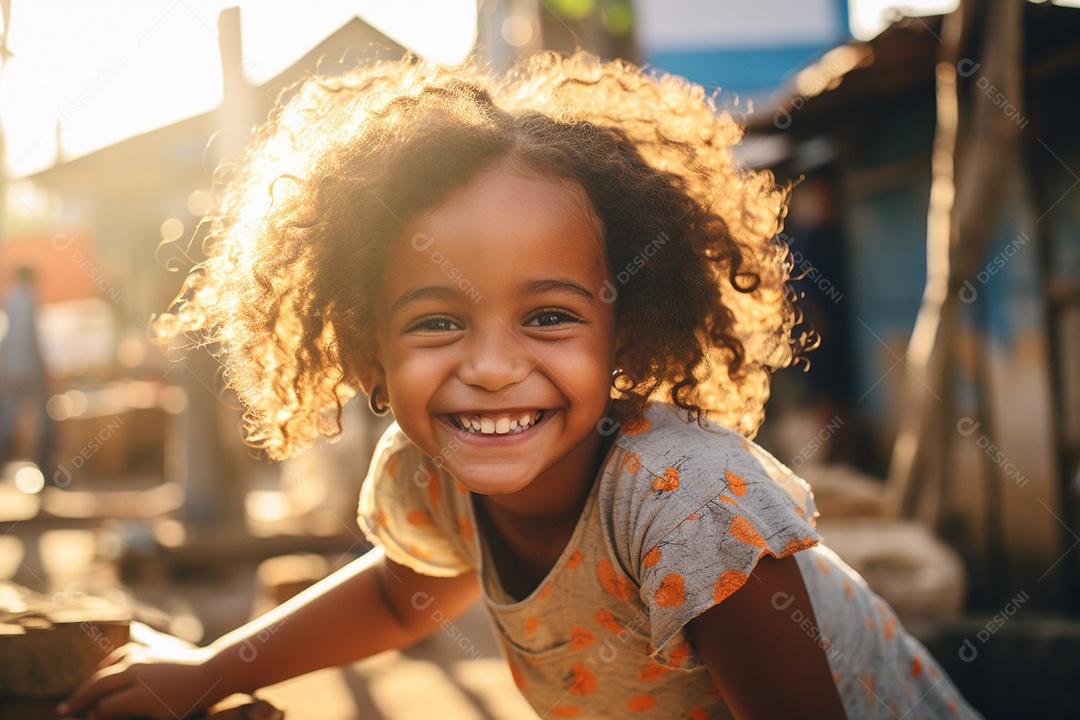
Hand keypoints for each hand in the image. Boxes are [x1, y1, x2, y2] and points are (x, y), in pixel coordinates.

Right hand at [60, 640, 223, 719]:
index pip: (104, 708)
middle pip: (98, 685)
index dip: (93, 717)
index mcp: (139, 694)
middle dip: (79, 699)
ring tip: (81, 694)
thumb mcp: (162, 719)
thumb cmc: (188, 702)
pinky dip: (106, 665)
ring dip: (91, 681)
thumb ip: (131, 717)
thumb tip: (103, 714)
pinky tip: (102, 673)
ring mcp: (141, 657)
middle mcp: (136, 672)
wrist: (211, 671)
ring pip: (106, 668)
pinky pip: (118, 654)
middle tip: (64, 710)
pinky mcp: (147, 647)